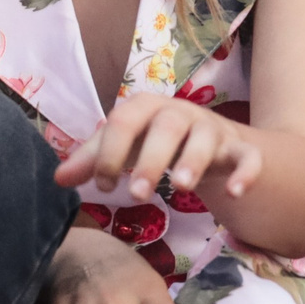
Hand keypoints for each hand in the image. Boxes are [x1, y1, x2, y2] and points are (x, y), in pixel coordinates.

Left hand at [55, 94, 262, 203]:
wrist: (212, 142)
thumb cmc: (157, 143)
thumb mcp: (126, 149)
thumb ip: (94, 161)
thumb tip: (57, 180)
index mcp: (147, 108)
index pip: (125, 121)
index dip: (111, 153)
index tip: (103, 186)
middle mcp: (181, 114)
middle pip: (167, 127)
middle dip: (152, 159)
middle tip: (138, 195)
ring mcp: (212, 130)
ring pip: (206, 138)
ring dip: (193, 161)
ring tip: (180, 188)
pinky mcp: (239, 149)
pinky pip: (247, 156)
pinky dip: (244, 172)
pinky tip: (234, 193)